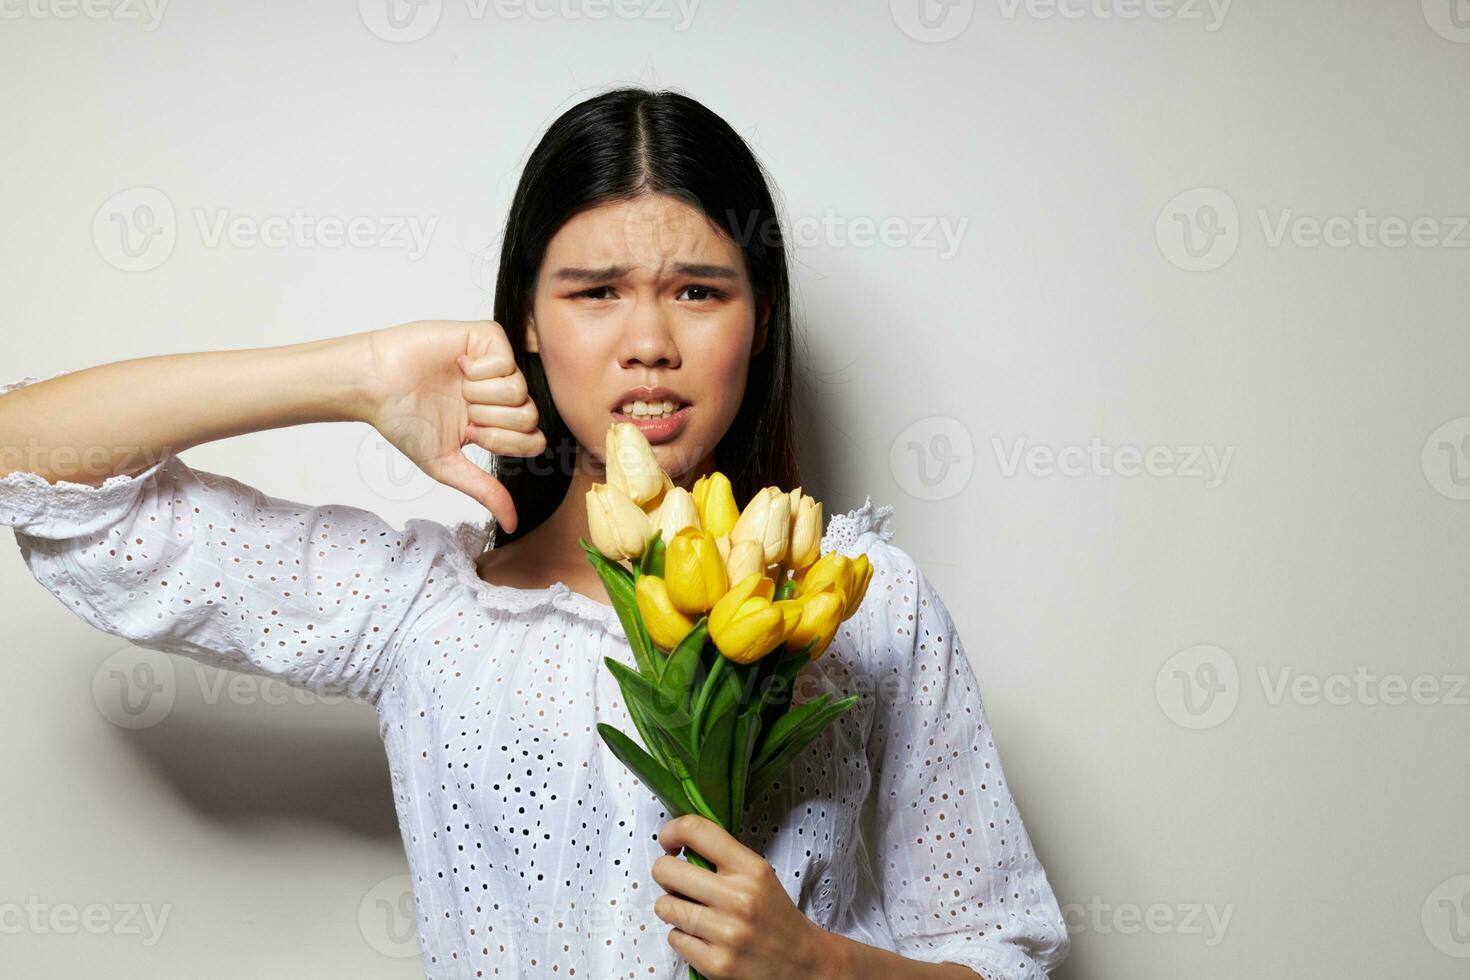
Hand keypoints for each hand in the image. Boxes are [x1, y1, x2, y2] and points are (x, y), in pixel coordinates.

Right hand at [359, 319, 544, 531]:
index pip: (533, 440)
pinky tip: (457, 366)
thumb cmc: (404, 421)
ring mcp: (497, 365)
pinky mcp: (487, 337)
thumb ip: (484, 490)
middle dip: (490, 419)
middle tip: (462, 410)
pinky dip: (478, 369)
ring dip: (480, 395)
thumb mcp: (447, 465)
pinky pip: (506, 359)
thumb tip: (512, 523)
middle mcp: (501, 394)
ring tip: (457, 388)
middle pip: (529, 416)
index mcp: (496, 422)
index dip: (503, 442)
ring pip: (519, 389)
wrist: (375, 385)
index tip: (471, 433)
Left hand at [653, 814, 843, 979]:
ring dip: (674, 910)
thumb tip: (679, 843)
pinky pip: (674, 939)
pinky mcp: (717, 964)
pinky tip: (704, 939)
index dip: (671, 831)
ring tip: (695, 915)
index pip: (696, 831)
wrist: (802, 962)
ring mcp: (726, 933)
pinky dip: (683, 938)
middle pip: (666, 870)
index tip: (668, 842)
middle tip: (678, 883)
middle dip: (665, 875)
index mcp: (751, 869)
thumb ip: (724, 857)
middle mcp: (739, 898)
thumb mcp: (759, 875)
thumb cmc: (774, 916)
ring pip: (665, 907)